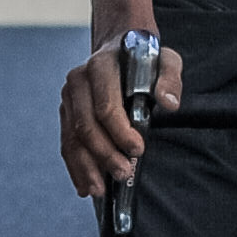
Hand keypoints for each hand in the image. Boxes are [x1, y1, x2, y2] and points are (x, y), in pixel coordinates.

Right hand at [59, 29, 182, 197]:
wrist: (118, 48)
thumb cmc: (143, 58)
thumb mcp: (164, 59)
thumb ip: (170, 77)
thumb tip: (169, 103)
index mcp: (101, 65)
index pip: (105, 105)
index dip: (120, 132)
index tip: (137, 150)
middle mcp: (79, 80)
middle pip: (86, 126)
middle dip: (105, 154)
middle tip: (124, 173)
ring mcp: (69, 98)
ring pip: (72, 139)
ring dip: (86, 167)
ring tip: (101, 189)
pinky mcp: (66, 112)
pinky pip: (67, 144)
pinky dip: (76, 167)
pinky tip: (86, 185)